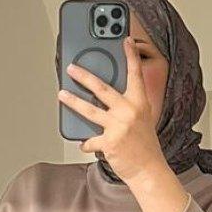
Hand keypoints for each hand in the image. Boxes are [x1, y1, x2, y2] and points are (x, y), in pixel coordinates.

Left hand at [59, 36, 165, 187]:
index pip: (135, 74)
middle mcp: (130, 112)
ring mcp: (119, 127)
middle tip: (72, 68)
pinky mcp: (109, 143)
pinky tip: (83, 142)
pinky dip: (86, 142)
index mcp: (140, 103)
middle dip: (84, 76)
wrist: (149, 170)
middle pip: (102, 88)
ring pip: (89, 110)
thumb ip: (128, 104)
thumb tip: (103, 95)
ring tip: (62, 95)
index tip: (125, 40)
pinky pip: (90, 139)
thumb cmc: (145, 146)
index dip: (131, 56)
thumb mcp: (143, 119)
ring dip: (73, 101)